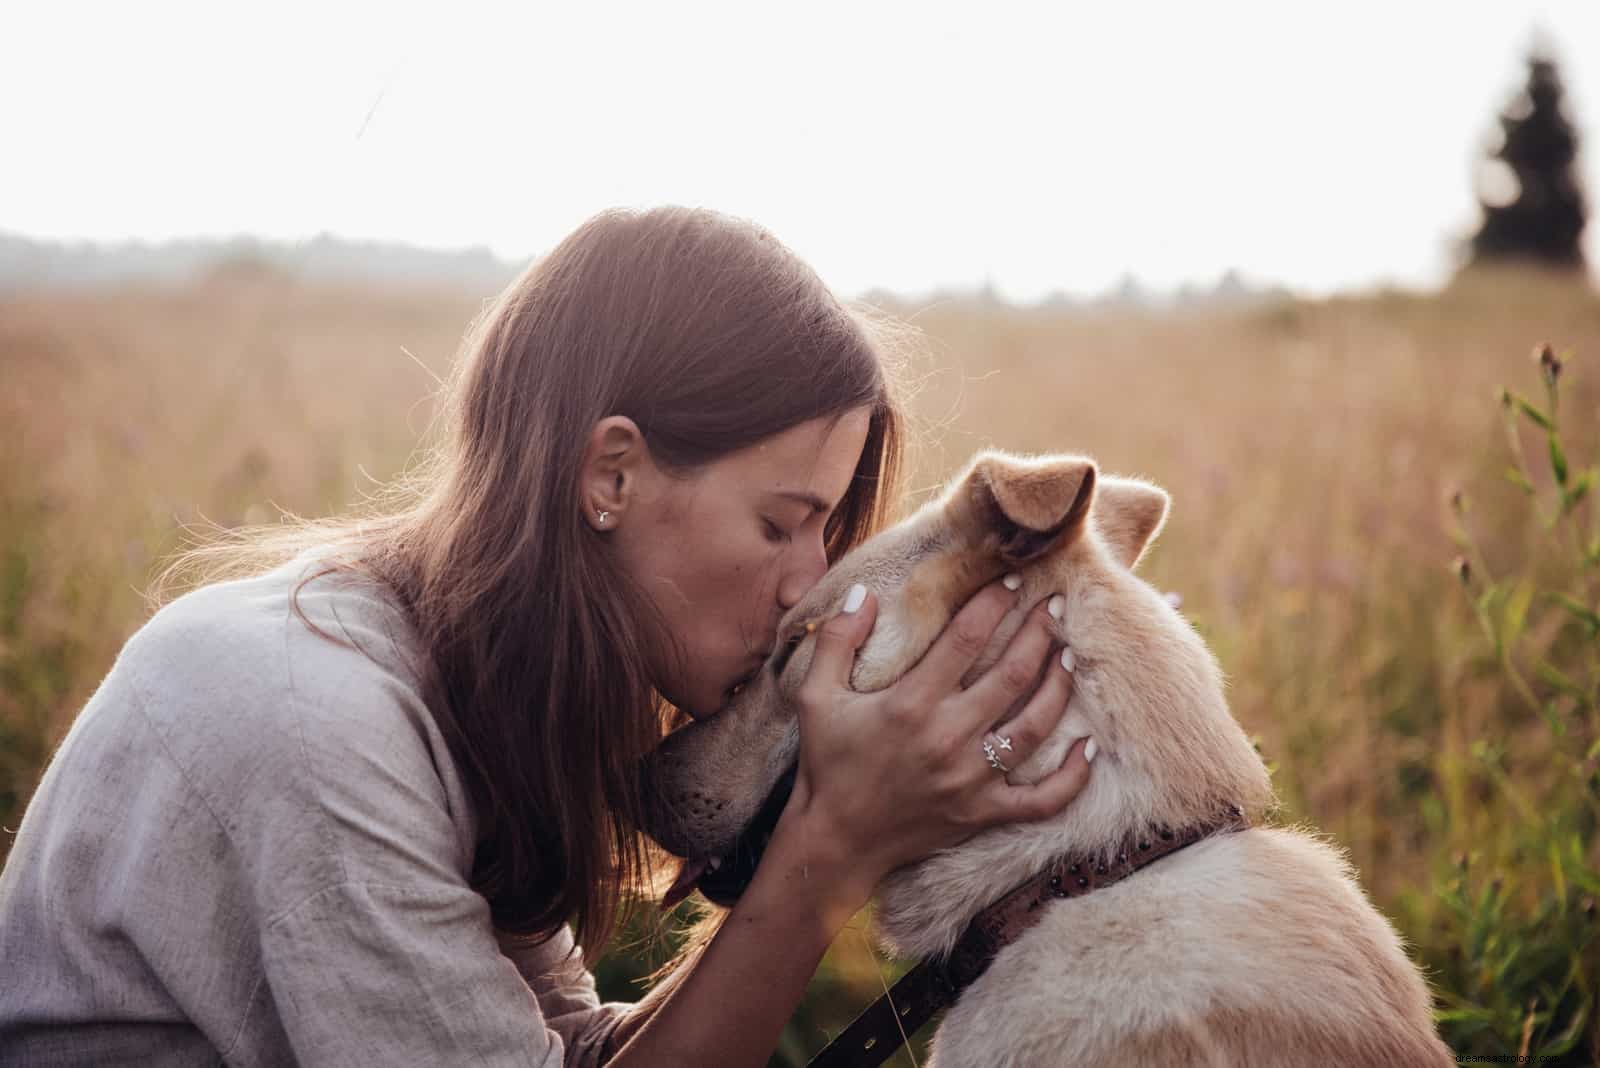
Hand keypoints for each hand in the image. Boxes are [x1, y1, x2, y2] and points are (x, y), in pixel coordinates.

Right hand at [779, 578, 1091, 904]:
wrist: (836, 839)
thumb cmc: (827, 762)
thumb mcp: (815, 696)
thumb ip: (837, 639)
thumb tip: (862, 592)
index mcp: (911, 703)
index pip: (966, 639)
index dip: (994, 603)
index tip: (1014, 580)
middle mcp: (948, 738)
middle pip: (1013, 674)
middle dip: (1040, 633)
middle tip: (1056, 605)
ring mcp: (971, 780)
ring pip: (1035, 726)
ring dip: (1059, 686)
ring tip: (1068, 655)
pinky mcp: (983, 813)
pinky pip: (1043, 799)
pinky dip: (1073, 775)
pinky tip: (1088, 744)